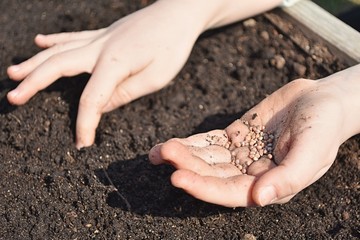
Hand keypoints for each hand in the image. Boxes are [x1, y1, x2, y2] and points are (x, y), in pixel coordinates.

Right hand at [7, 1, 201, 147]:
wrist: (178, 13)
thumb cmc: (172, 46)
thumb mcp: (154, 78)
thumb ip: (124, 93)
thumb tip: (100, 107)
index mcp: (115, 63)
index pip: (91, 99)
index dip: (84, 124)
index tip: (81, 145)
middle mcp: (100, 48)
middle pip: (58, 66)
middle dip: (34, 84)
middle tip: (13, 98)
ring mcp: (100, 38)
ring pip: (59, 49)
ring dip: (34, 62)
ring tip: (13, 73)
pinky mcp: (104, 33)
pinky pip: (72, 37)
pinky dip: (53, 40)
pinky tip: (38, 41)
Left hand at [149, 66, 359, 206]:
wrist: (322, 100)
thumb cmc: (323, 128)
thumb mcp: (312, 153)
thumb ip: (287, 178)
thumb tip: (259, 199)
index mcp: (268, 186)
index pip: (229, 192)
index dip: (203, 187)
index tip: (177, 177)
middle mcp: (251, 174)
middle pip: (212, 174)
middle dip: (187, 165)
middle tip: (164, 153)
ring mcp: (241, 154)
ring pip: (207, 158)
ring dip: (183, 154)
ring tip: (160, 150)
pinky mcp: (235, 136)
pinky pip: (209, 141)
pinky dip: (191, 142)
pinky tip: (172, 143)